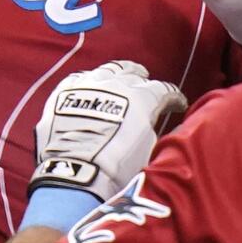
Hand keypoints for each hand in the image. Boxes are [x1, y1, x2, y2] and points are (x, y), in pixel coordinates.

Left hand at [30, 60, 185, 201]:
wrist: (75, 172)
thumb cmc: (118, 168)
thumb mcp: (150, 149)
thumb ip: (154, 128)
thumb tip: (158, 123)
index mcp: (142, 98)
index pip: (163, 90)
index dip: (173, 98)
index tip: (177, 104)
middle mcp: (116, 84)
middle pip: (134, 74)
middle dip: (143, 80)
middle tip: (146, 85)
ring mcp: (88, 85)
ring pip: (107, 70)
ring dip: (117, 75)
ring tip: (121, 78)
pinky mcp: (64, 91)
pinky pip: (80, 78)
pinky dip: (89, 82)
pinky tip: (90, 87)